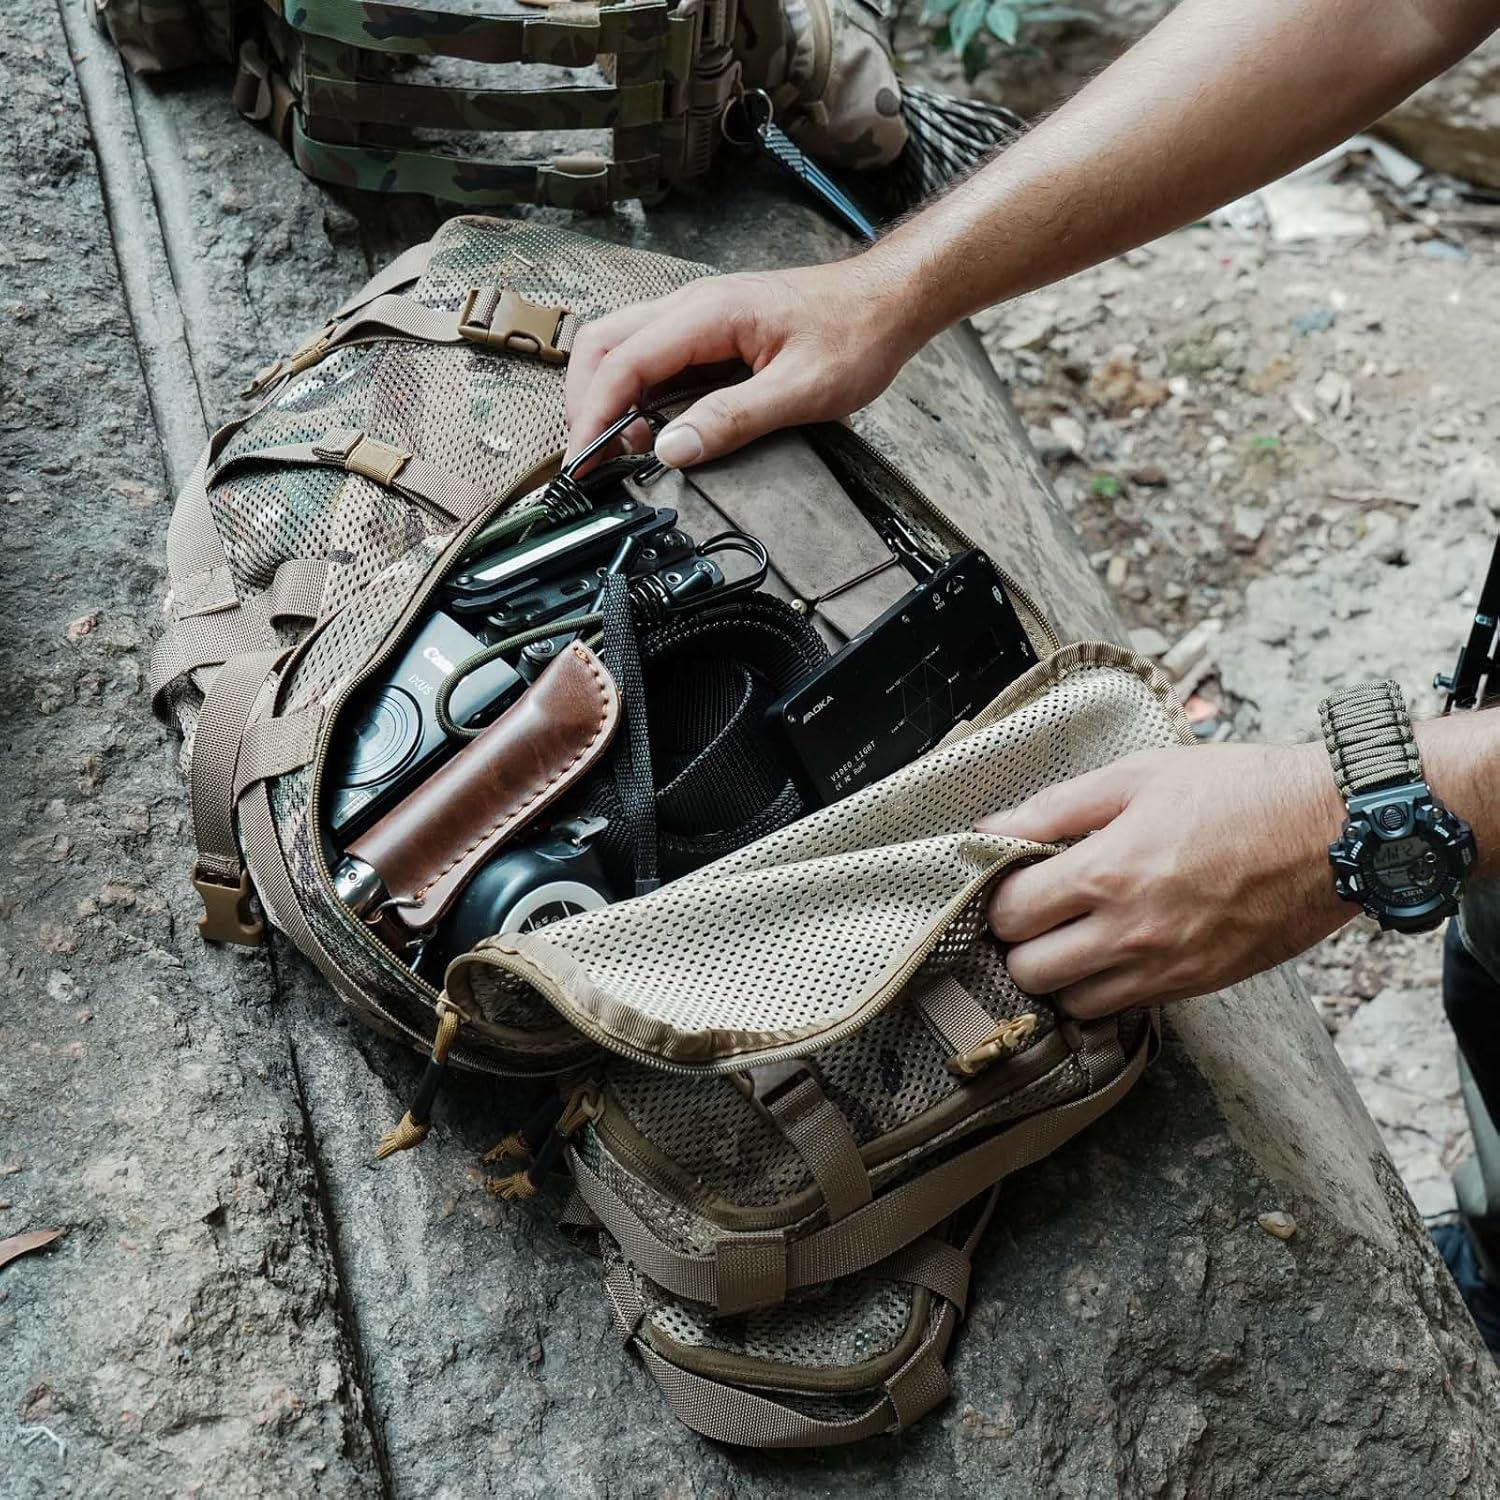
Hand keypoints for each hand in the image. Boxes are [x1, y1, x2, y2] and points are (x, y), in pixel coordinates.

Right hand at [563, 258, 921, 469]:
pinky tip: (648, 421)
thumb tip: (674, 450)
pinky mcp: (709, 327)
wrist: (889, 300)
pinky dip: (632, 387)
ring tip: (619, 445)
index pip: (624, 362)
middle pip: (604, 345)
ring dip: (606, 393)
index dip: (595, 414)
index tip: (585, 460)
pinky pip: (650, 351)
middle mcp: (693, 304)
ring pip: (620, 344)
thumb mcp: (800, 390)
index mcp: (708, 314)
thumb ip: (733, 421)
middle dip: (585, 401)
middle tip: (592, 457)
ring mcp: (698, 313)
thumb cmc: (855, 334)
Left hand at [979, 741, 1351, 1017]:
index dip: (999, 898)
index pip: (1010, 915)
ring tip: (1071, 934)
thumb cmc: (1241, 792)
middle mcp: (1131, 932)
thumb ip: (1055, 807)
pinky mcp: (1196, 986)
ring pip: (1071, 1004)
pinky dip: (1104, 989)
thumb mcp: (1139, 776)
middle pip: (1029, 972)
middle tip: (1036, 912)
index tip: (1012, 882)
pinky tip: (1113, 950)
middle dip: (1019, 943)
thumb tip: (989, 828)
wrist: (1336, 831)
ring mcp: (1166, 968)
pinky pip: (1123, 1008)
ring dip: (1058, 974)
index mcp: (1109, 872)